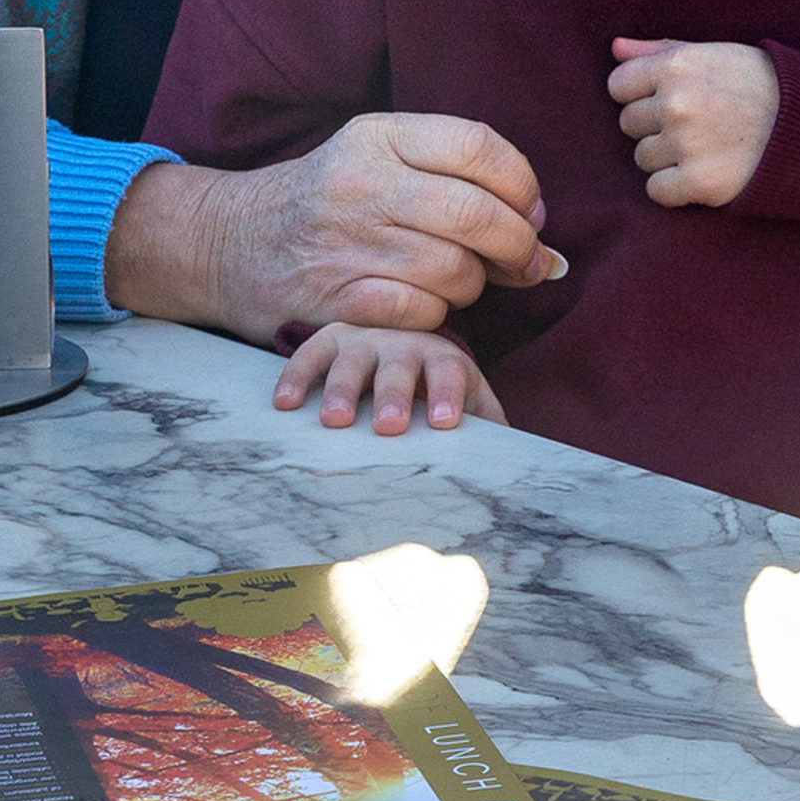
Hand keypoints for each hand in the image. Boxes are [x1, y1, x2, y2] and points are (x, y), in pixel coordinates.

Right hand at [112, 113, 564, 338]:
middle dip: (518, 245)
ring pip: (457, 269)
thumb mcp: (377, 156)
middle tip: (526, 262)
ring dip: (478, 284)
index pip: (480, 147)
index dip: (523, 185)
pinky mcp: (333, 297)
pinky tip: (426, 304)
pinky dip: (439, 313)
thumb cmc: (327, 199)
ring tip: (463, 280)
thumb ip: (456, 177)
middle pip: (478, 214)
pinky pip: (423, 311)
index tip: (531, 212)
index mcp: (377, 135)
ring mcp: (344, 241)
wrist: (227, 241)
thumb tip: (543, 232)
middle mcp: (360, 182)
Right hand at [275, 321, 505, 434]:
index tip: (445, 424)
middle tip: (389, 426)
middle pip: (399, 367)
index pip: (450, 372)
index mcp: (443, 359)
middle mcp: (404, 343)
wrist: (398, 346)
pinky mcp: (330, 341)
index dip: (449, 395)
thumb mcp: (466, 399)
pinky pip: (311, 354)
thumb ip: (485, 424)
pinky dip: (296, 376)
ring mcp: (365, 339)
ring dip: (342, 389)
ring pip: (352, 361)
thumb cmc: (434, 389)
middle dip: (394, 395)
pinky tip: (285, 404)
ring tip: (334, 420)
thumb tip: (514, 461)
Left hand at [609, 37, 779, 207]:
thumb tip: (615, 47)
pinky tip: (704, 173)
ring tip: (706, 148)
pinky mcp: (697, 181)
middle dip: (656, 127)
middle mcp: (676, 103)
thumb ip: (661, 50)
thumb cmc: (761, 85)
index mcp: (677, 65)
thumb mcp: (715, 54)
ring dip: (668, 158)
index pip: (619, 85)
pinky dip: (677, 188)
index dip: (642, 95)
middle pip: (629, 124)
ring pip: (643, 158)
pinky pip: (657, 190)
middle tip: (697, 126)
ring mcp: (685, 144)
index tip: (671, 101)